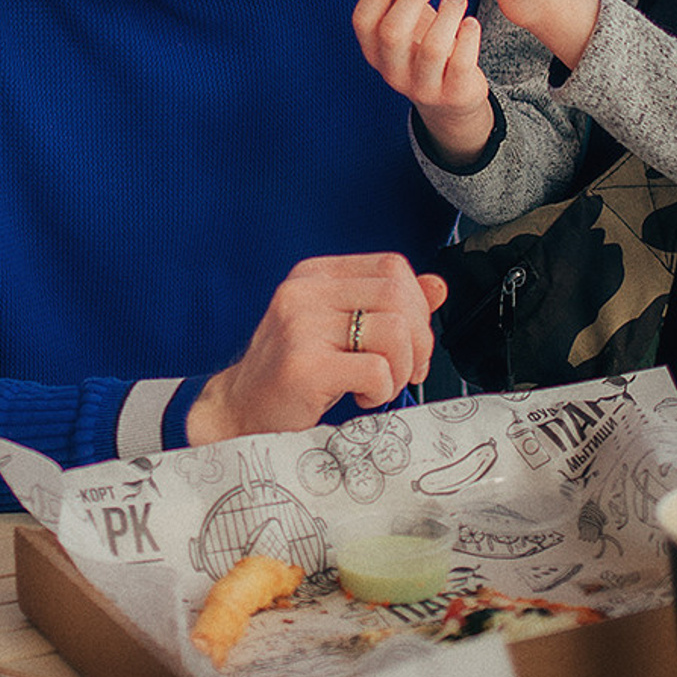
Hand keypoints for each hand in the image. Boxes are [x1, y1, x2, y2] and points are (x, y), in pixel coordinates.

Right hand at [186, 255, 447, 445]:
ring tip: (377, 385)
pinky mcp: (304, 366)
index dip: (417, 305)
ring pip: (394, 331)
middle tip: (403, 371)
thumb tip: (436, 285)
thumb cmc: (292, 373)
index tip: (411, 340)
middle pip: (399, 296)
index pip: (392, 266)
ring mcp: (300, 327)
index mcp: (314, 275)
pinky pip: (376, 370)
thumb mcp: (338, 328)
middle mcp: (304, 292)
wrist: (240, 410)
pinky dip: (381, 390)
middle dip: (418, 341)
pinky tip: (359, 396)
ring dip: (400, 369)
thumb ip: (385, 306)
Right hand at [351, 0, 491, 163]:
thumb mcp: (411, 20)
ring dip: (446, 14)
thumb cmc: (425, 49)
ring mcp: (423, 86)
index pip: (363, 20)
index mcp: (374, 51)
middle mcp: (392, 71)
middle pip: (392, 33)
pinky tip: (471, 22)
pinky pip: (461, 64)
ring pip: (431, 48)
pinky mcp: (453, 94)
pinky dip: (467, 38)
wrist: (451, 99)